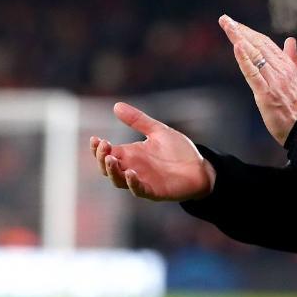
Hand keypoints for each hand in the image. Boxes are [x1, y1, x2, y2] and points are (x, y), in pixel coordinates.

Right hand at [90, 102, 215, 201]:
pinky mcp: (154, 191)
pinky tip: (131, 173)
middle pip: (107, 168)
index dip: (98, 148)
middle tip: (104, 146)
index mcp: (131, 154)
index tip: (96, 139)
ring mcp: (142, 180)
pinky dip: (132, 183)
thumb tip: (116, 105)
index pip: (107, 153)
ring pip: (118, 181)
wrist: (200, 167)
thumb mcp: (158, 131)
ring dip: (112, 171)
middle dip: (102, 158)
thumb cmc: (178, 151)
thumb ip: (138, 120)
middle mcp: (132, 168)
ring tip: (111, 159)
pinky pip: (138, 190)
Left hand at [218, 14, 296, 145]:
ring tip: (227, 26)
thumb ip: (295, 59)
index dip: (250, 32)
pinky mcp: (266, 94)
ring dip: (239, 38)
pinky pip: (253, 73)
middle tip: (225, 20)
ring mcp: (273, 81)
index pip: (266, 44)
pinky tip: (237, 46)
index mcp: (288, 66)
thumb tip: (290, 40)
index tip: (237, 24)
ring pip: (254, 55)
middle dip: (240, 30)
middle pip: (258, 45)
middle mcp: (281, 70)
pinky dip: (245, 59)